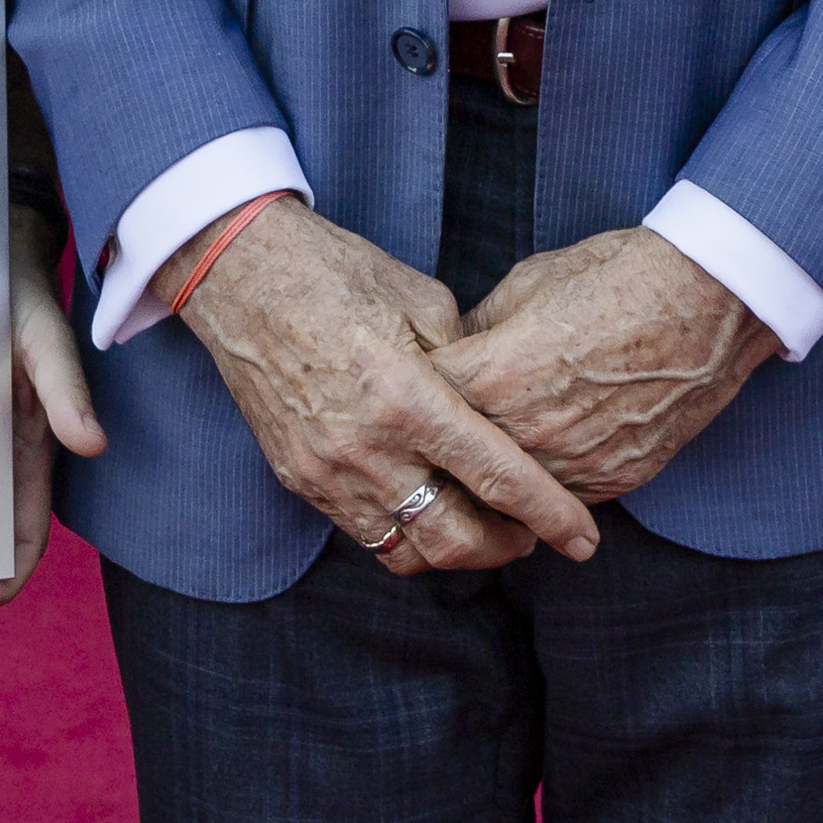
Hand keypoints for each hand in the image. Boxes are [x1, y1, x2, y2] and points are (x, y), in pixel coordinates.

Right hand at [174, 197, 601, 576]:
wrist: (240, 274)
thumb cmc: (337, 272)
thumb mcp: (422, 300)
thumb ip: (466, 362)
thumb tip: (500, 402)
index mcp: (408, 396)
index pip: (496, 476)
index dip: (548, 515)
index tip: (583, 540)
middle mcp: (367, 447)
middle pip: (454, 539)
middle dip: (505, 547)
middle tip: (531, 533)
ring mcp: (327, 471)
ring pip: (408, 550)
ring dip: (455, 550)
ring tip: (482, 527)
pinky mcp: (299, 479)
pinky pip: (364, 533)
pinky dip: (406, 534)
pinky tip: (426, 508)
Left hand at [431, 230, 776, 503]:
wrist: (702, 298)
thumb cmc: (612, 278)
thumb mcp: (525, 285)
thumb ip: (479, 330)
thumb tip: (454, 352)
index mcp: (493, 376)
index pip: (421, 405)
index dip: (410, 397)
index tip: (403, 396)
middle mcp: (527, 431)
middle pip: (455, 466)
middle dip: (439, 455)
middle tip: (423, 453)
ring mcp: (573, 463)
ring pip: (505, 500)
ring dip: (487, 489)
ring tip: (470, 477)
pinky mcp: (612, 480)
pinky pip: (558, 499)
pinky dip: (542, 490)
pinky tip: (534, 473)